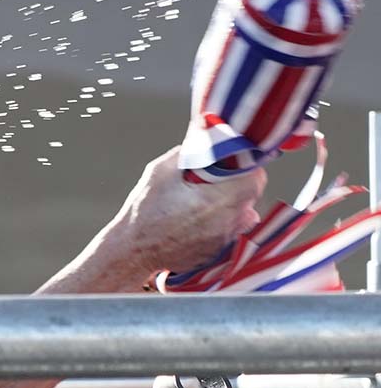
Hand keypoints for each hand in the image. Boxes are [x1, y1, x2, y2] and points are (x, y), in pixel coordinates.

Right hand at [112, 147, 265, 276]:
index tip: (234, 162)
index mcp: (215, 200)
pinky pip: (231, 231)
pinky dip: (221, 221)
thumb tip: (203, 135)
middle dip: (239, 183)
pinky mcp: (218, 252)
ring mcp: (224, 241)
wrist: (133, 251)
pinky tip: (198, 219)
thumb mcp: (159, 172)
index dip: (247, 167)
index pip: (254, 179)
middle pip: (251, 196)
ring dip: (231, 203)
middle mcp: (226, 223)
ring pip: (243, 215)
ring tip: (206, 199)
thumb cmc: (143, 211)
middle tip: (218, 178)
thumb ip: (187, 152)